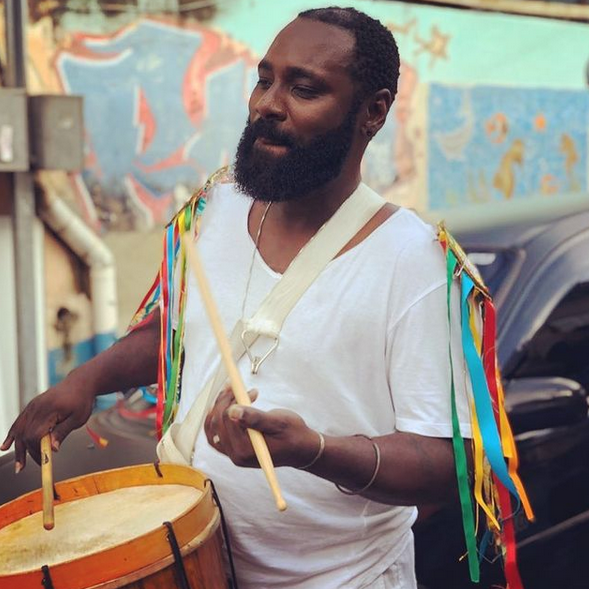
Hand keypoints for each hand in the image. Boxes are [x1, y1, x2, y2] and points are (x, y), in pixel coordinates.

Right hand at [1, 381, 94, 470]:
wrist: (80, 383)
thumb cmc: (81, 400)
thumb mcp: (78, 418)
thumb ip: (63, 432)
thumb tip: (52, 449)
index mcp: (50, 410)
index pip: (36, 434)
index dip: (38, 450)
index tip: (45, 460)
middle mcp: (38, 407)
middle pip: (26, 434)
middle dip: (29, 453)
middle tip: (38, 465)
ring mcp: (33, 406)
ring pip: (19, 430)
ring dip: (18, 448)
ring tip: (19, 465)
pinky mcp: (31, 406)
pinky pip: (19, 422)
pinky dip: (12, 435)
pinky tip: (5, 446)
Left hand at [204, 386, 321, 468]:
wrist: (300, 448)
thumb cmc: (293, 434)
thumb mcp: (277, 422)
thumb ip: (254, 418)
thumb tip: (232, 411)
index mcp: (245, 450)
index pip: (226, 420)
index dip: (232, 400)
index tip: (248, 389)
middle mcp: (236, 455)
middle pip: (217, 423)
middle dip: (224, 401)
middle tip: (237, 386)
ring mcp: (233, 453)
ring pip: (213, 428)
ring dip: (218, 407)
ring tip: (230, 392)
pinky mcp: (234, 449)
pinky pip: (216, 434)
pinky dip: (218, 418)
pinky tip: (227, 405)